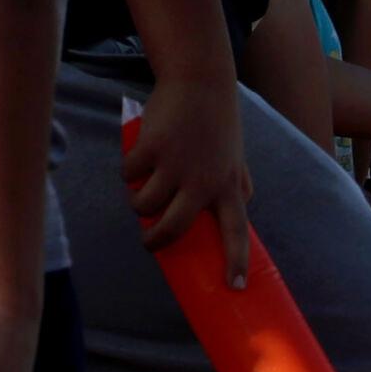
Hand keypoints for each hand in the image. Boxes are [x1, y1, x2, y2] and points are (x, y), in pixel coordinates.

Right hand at [123, 76, 251, 287]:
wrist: (202, 82)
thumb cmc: (218, 124)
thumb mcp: (235, 156)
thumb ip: (237, 184)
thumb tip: (242, 210)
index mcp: (229, 186)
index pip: (237, 231)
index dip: (236, 261)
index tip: (236, 288)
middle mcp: (205, 180)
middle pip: (173, 229)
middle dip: (156, 242)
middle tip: (150, 242)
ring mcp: (176, 165)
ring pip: (143, 205)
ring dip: (139, 201)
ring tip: (146, 184)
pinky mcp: (151, 149)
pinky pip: (128, 176)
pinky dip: (129, 169)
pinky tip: (141, 154)